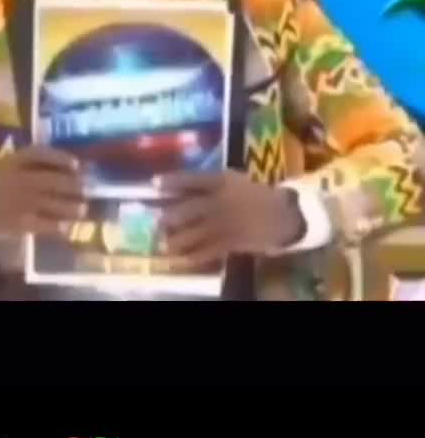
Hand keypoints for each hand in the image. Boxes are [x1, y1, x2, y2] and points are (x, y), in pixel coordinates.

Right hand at [0, 145, 87, 243]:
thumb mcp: (5, 166)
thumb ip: (31, 164)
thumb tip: (71, 165)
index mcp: (10, 162)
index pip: (38, 154)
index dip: (59, 158)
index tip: (76, 164)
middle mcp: (14, 179)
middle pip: (49, 180)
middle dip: (71, 185)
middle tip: (86, 189)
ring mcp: (15, 202)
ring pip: (49, 203)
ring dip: (69, 207)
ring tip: (82, 209)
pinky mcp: (15, 223)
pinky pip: (41, 224)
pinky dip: (55, 226)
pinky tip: (65, 227)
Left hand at [155, 169, 305, 269]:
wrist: (282, 214)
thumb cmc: (255, 194)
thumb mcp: (234, 181)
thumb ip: (211, 184)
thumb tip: (182, 190)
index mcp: (222, 181)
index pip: (192, 179)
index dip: (172, 181)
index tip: (154, 183)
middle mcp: (220, 201)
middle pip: (188, 209)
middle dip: (169, 217)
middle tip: (157, 222)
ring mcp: (225, 223)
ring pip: (194, 234)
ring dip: (177, 240)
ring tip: (165, 244)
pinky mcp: (231, 242)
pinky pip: (208, 251)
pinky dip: (194, 256)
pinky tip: (183, 258)